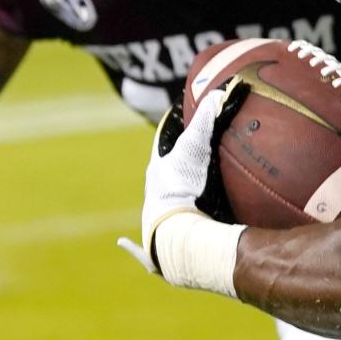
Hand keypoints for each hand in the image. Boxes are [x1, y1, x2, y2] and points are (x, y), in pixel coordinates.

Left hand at [118, 81, 247, 283]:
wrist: (175, 234)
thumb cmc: (182, 188)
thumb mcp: (195, 149)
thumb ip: (207, 120)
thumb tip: (219, 90)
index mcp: (158, 172)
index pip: (161, 144)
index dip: (169, 132)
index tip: (175, 120)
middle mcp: (151, 195)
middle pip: (159, 176)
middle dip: (167, 170)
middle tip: (183, 163)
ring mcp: (152, 222)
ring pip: (154, 208)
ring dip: (159, 205)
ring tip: (174, 204)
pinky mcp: (152, 249)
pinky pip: (139, 246)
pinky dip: (130, 245)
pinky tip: (121, 242)